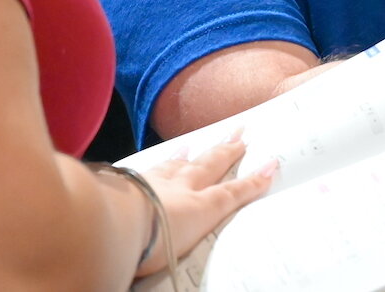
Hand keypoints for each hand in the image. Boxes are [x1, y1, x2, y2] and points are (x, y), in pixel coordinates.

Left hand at [135, 136, 275, 276]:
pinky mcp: (129, 182)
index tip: (270, 165)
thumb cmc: (151, 243)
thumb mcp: (184, 250)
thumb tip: (217, 239)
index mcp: (199, 206)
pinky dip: (157, 164)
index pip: (232, 192)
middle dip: (227, 151)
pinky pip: (149, 168)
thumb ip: (194, 237)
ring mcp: (154, 181)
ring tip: (195, 146)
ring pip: (177, 164)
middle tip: (240, 135)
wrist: (114, 222)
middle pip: (209, 166)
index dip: (253, 181)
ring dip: (190, 154)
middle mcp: (181, 189)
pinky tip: (155, 162)